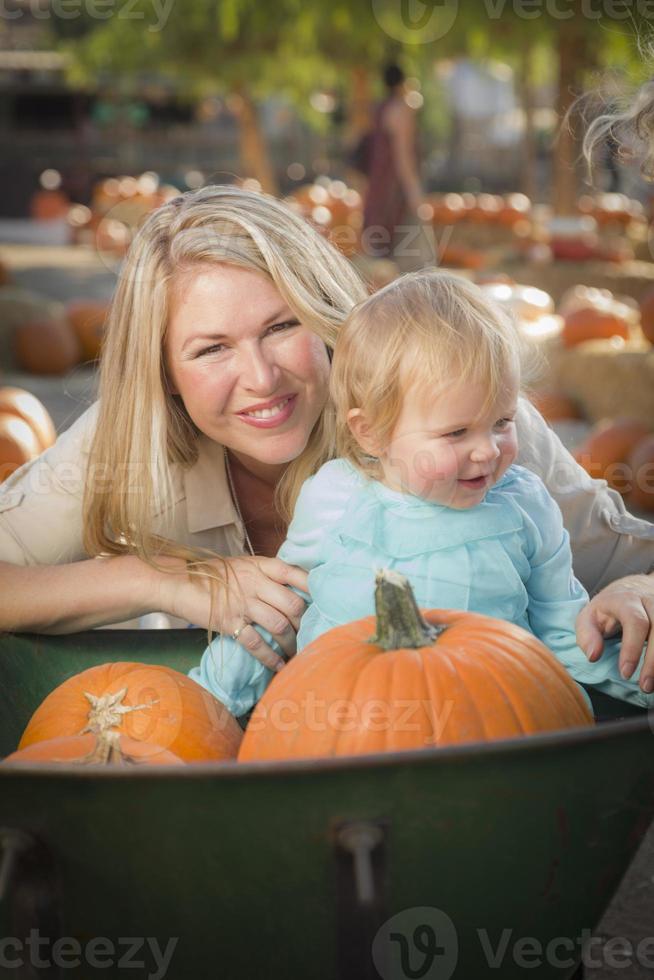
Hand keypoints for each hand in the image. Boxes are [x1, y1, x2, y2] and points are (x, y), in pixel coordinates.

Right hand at [155, 555, 308, 671]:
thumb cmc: (213, 575)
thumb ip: (266, 574)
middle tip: (310, 634)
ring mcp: (242, 603)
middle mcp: (254, 582)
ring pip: (279, 625)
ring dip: (291, 643)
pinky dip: (269, 657)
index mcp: (260, 565)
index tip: (326, 603)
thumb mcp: (243, 566)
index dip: (314, 589)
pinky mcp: (229, 622)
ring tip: (295, 651)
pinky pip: (256, 643)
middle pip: (293, 604)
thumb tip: (296, 589)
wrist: (178, 582)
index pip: (296, 574)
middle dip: (305, 624)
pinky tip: (277, 665)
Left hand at [575, 573, 653, 692]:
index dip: (632, 648)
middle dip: (652, 661)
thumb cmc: (608, 609)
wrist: (633, 589)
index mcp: (626, 600)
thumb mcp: (589, 616)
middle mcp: (650, 602)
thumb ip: (587, 635)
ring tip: (652, 685)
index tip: (625, 673)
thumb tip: (593, 656)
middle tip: (644, 686)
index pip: (635, 621)